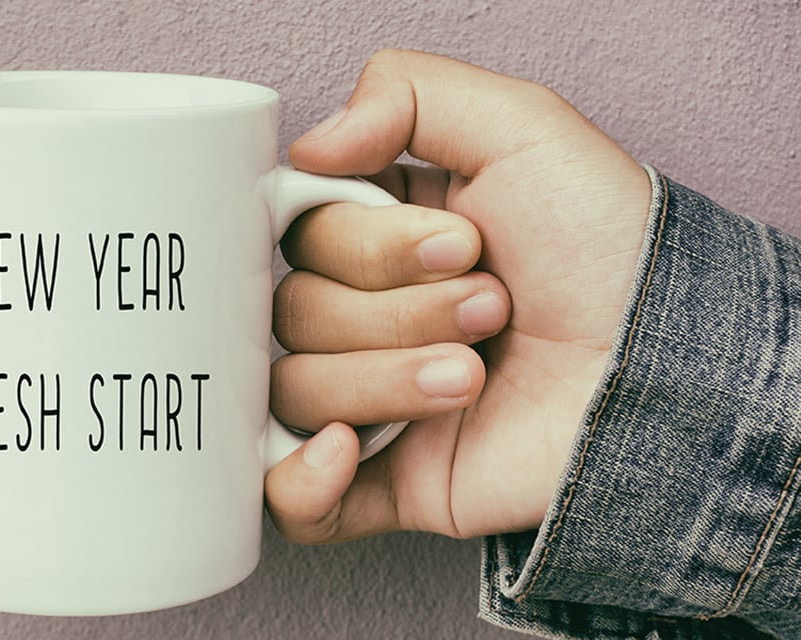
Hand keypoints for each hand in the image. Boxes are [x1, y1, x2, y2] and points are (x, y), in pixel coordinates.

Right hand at [266, 50, 651, 540]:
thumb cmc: (611, 254)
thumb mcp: (524, 130)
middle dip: (397, 312)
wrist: (666, 374)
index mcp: (384, 239)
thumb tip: (306, 146)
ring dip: (383, 380)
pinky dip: (298, 480)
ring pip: (295, 390)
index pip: (302, 236)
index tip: (460, 244)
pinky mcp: (386, 482)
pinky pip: (288, 499)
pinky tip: (346, 449)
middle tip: (494, 310)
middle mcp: (368, 316)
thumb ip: (406, 94)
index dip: (366, 245)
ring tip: (473, 376)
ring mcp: (370, 401)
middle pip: (295, 312)